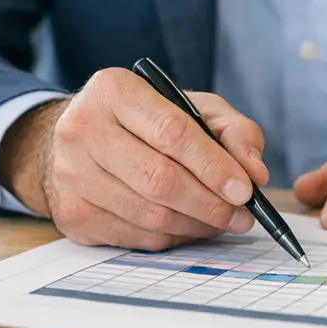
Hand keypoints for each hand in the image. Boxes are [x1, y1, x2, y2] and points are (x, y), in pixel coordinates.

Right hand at [0, 67, 270, 250]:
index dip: (213, 166)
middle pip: (158, 179)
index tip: (246, 189)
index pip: (171, 133)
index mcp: (114, 90)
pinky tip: (190, 226)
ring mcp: (71, 175)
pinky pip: (134, 237)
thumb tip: (255, 173)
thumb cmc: (149, 121)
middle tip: (243, 215)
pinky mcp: (71, 214)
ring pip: (148, 214)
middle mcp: (82, 129)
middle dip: (210, 204)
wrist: (85, 139)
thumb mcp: (197, 108)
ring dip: (196, 225)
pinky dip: (172, 237)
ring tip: (223, 221)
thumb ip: (235, 132)